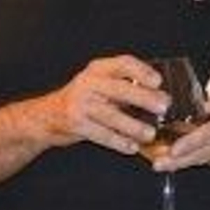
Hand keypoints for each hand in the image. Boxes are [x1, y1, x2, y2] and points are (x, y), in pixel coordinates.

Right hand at [30, 56, 167, 154]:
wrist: (46, 116)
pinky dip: (118, 142)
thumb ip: (124, 87)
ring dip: (133, 126)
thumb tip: (159, 96)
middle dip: (144, 98)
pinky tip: (132, 147)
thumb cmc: (82, 100)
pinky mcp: (75, 124)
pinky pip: (101, 134)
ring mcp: (80, 103)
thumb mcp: (99, 85)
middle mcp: (88, 83)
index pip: (123, 63)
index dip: (142, 70)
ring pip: (111, 115)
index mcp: (98, 69)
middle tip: (163, 106)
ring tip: (150, 133)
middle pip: (120, 89)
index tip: (158, 81)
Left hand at [156, 87, 209, 174]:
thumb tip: (205, 105)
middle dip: (179, 161)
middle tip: (158, 163)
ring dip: (187, 161)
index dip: (191, 143)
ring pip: (207, 161)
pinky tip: (191, 156)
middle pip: (204, 154)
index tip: (174, 149)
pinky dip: (203, 160)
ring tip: (166, 160)